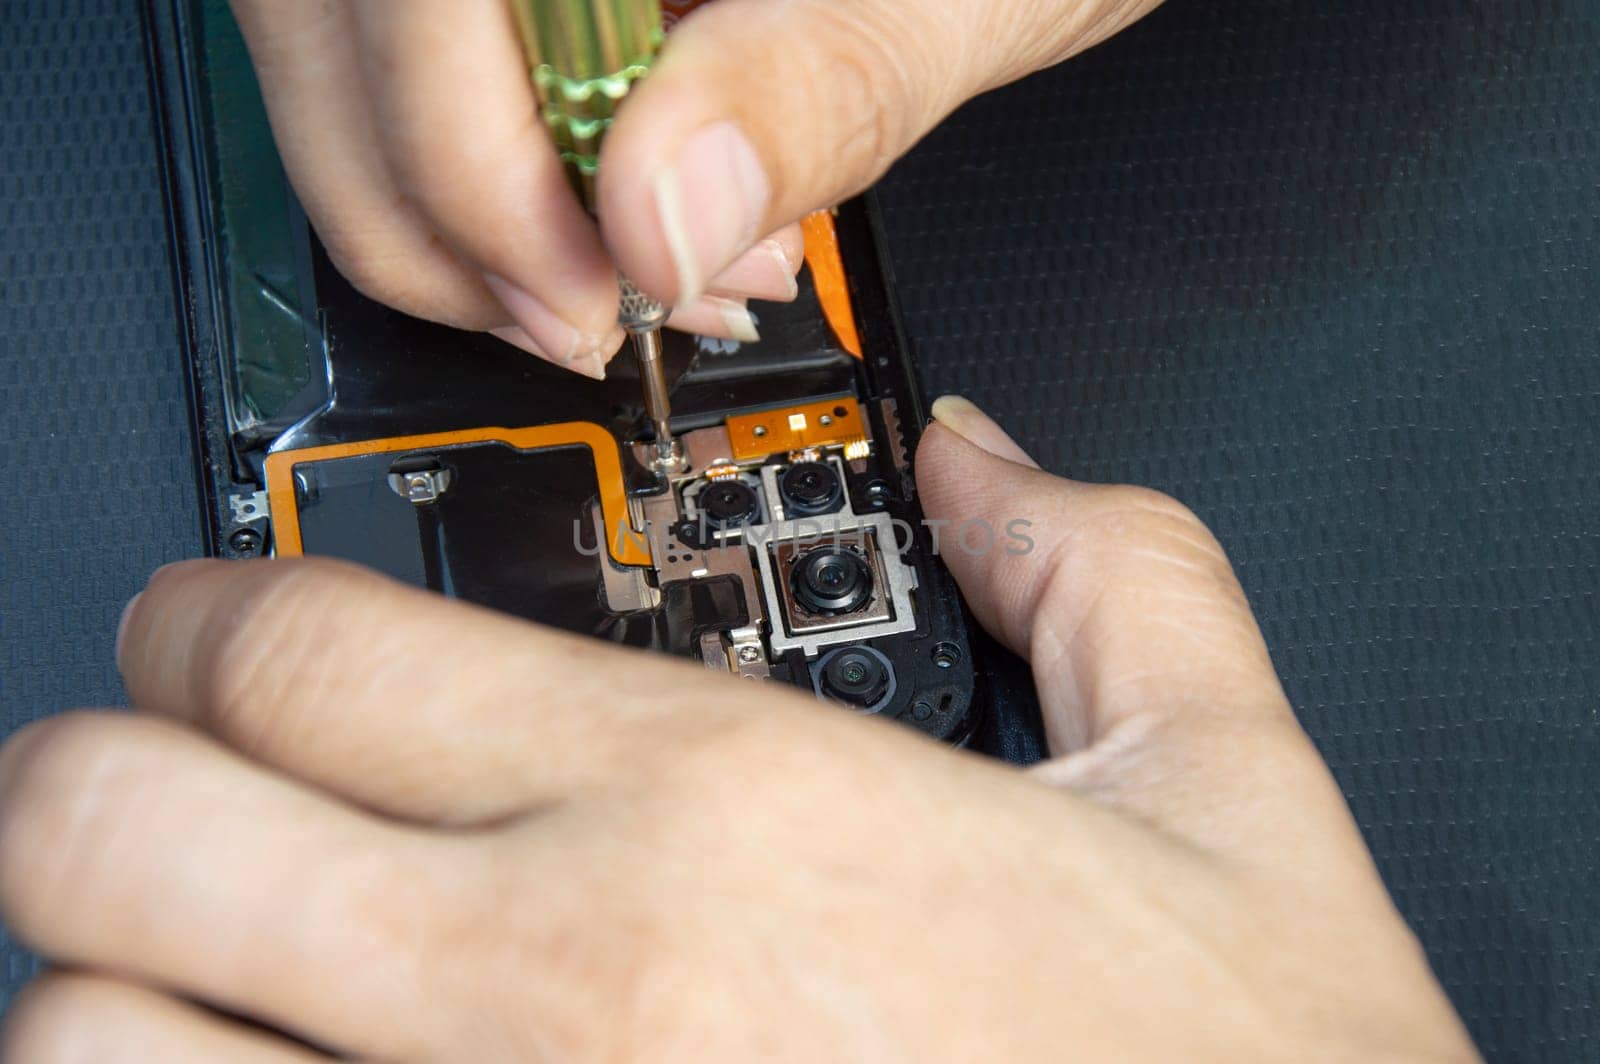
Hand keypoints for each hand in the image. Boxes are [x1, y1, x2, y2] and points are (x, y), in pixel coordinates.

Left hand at [0, 399, 1475, 1060]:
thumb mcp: (1230, 800)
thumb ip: (1105, 576)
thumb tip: (997, 467)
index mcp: (722, 818)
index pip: (309, 649)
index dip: (214, 611)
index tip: (215, 623)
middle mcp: (561, 992)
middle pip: (121, 825)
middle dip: (105, 775)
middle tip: (162, 773)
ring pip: (87, 1050)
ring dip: (116, 990)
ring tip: (204, 975)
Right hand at [228, 0, 1163, 376]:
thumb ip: (821, 84)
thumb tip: (660, 219)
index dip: (459, 159)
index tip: (587, 289)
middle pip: (332, 26)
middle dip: (436, 212)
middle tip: (580, 320)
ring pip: (350, 52)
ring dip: (455, 205)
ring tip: (628, 278)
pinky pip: (418, 55)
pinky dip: (492, 163)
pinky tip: (617, 212)